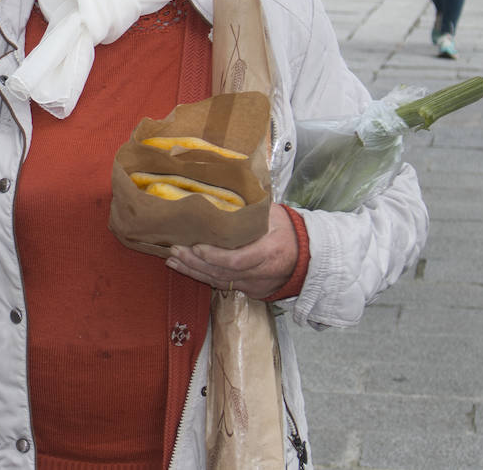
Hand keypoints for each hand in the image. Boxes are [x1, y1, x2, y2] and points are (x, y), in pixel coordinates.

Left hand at [165, 204, 298, 299]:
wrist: (310, 257)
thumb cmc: (289, 230)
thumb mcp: (275, 215)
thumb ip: (253, 209)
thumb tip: (226, 192)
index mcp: (270, 252)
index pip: (238, 259)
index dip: (214, 256)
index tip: (195, 246)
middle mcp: (262, 273)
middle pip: (223, 273)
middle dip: (195, 263)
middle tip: (174, 250)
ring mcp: (256, 285)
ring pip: (221, 282)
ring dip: (194, 272)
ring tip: (173, 260)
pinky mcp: (252, 291)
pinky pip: (225, 286)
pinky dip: (204, 277)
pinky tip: (186, 269)